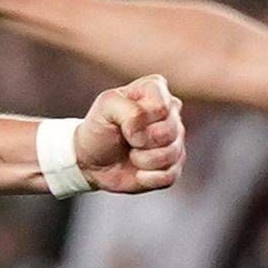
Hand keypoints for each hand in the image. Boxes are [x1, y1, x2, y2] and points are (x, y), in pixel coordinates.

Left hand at [75, 74, 185, 193]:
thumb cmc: (99, 128)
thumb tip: (145, 134)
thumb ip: (129, 110)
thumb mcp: (105, 107)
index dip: (137, 121)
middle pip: (168, 131)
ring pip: (171, 154)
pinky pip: (170, 176)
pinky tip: (139, 172)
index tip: (121, 123)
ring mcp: (175, 139)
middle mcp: (171, 112)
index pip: (161, 108)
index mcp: (156, 89)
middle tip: (126, 139)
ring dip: (143, 160)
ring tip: (131, 154)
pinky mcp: (174, 165)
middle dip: (140, 141)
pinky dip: (149, 178)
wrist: (92, 159)